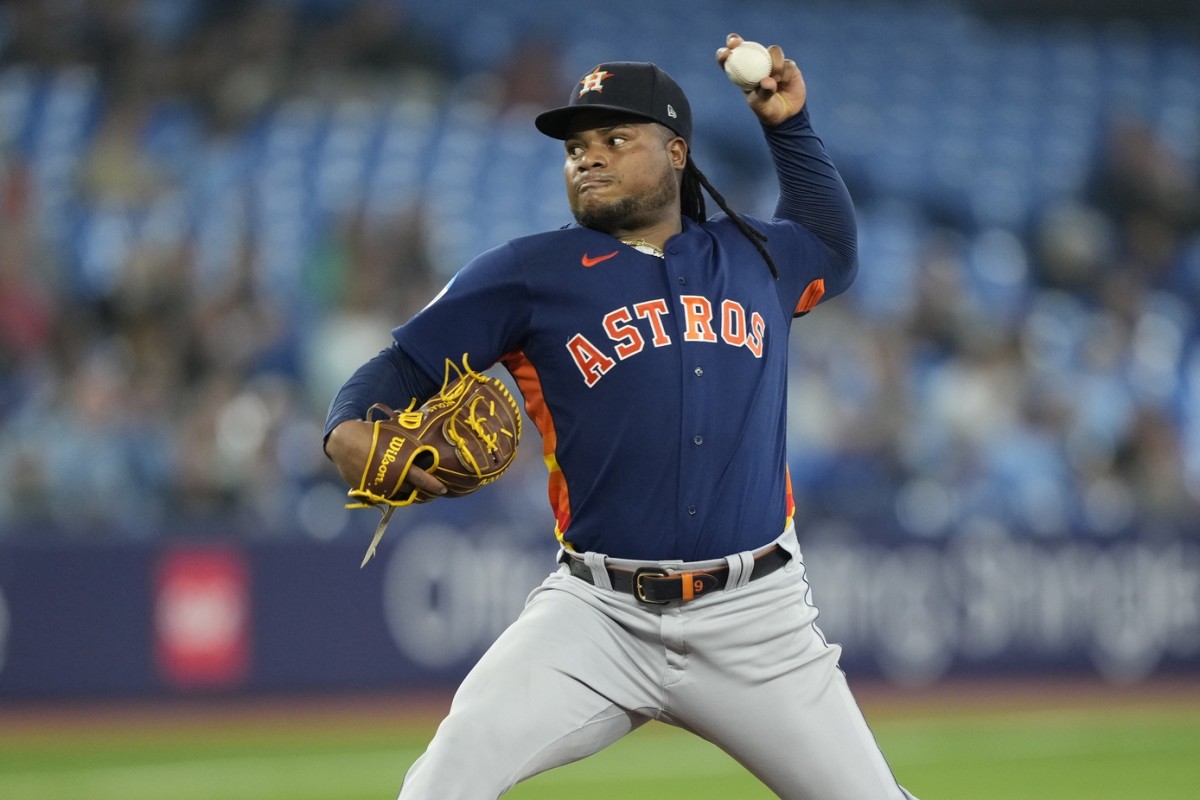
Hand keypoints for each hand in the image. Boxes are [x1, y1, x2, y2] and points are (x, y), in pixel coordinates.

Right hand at [326, 419, 446, 496]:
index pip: (419, 477)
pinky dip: (390, 492)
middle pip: (408, 489)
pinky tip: (395, 487)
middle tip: (428, 489)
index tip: (443, 489)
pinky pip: (383, 495)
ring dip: (405, 492)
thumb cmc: (373, 434)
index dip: (431, 484)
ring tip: (412, 488)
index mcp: (396, 463)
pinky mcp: (366, 490)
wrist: (344, 440)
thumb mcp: (394, 435)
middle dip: (418, 490)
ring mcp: (376, 486)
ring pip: (396, 494)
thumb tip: (426, 447)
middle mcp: (387, 477)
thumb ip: (409, 446)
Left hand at [716, 33, 806, 125]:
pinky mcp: (788, 65)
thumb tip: (767, 80)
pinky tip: (784, 81)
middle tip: (735, 43)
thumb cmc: (766, 109)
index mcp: (743, 73)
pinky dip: (784, 72)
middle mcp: (757, 63)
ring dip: (773, 62)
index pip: (730, 60)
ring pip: (772, 51)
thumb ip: (762, 93)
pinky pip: (786, 63)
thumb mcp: (760, 104)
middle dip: (736, 41)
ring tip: (776, 78)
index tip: (725, 53)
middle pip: (746, 46)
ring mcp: (773, 62)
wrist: (786, 115)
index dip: (724, 54)